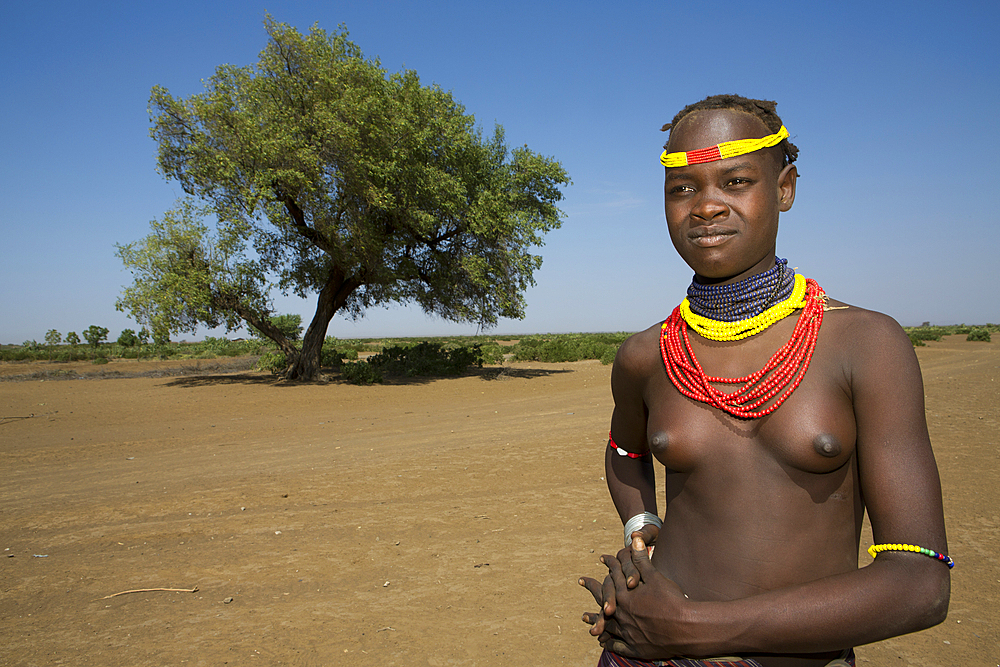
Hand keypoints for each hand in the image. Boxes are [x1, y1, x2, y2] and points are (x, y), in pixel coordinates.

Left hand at [579, 536, 686, 659]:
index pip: (614, 576)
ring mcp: (627, 632)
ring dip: (597, 619)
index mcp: (625, 596)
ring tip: (585, 617)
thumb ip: (642, 561)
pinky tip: (603, 642)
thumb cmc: (672, 601)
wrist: (686, 629)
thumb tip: (634, 538)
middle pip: (604, 599)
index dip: (610, 564)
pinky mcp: (635, 648)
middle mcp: (622, 614)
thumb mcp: (656, 578)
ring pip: (608, 624)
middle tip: (582, 581)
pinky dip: (609, 642)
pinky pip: (617, 645)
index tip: (602, 558)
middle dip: (593, 588)